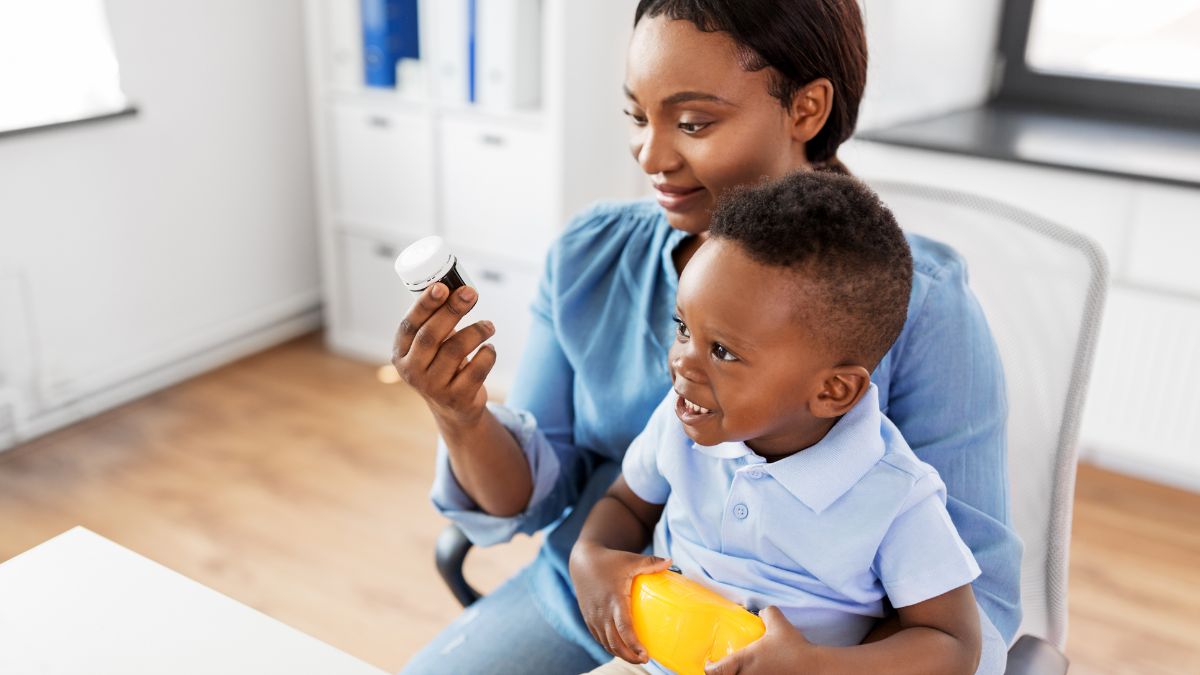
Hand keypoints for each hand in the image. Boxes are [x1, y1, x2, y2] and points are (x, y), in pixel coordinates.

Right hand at [392, 283, 495, 424]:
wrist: (454, 407)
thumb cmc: (443, 364)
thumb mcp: (432, 345)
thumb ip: (437, 320)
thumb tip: (459, 288)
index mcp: (401, 352)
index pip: (409, 324)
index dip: (425, 304)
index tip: (442, 286)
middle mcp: (412, 371)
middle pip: (431, 335)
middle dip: (452, 310)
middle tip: (470, 294)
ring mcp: (433, 387)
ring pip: (455, 351)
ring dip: (476, 331)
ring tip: (489, 326)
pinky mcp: (456, 398)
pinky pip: (476, 371)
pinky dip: (488, 355)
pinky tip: (490, 348)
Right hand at [569, 542, 671, 663]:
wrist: (582, 561)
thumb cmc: (610, 560)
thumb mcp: (630, 560)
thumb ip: (650, 563)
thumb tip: (671, 560)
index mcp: (614, 599)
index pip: (624, 628)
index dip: (634, 644)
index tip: (645, 655)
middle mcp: (602, 611)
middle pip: (614, 642)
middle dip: (629, 656)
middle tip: (644, 660)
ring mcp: (593, 616)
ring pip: (606, 643)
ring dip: (620, 654)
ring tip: (635, 658)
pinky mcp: (588, 618)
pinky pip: (599, 637)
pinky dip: (610, 646)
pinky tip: (621, 649)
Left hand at [705, 606, 819, 674]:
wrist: (814, 668)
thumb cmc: (794, 648)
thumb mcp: (780, 624)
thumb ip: (768, 613)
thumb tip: (762, 610)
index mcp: (744, 660)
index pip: (715, 671)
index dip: (710, 667)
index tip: (711, 662)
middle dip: (723, 673)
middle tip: (725, 668)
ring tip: (742, 670)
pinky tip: (757, 673)